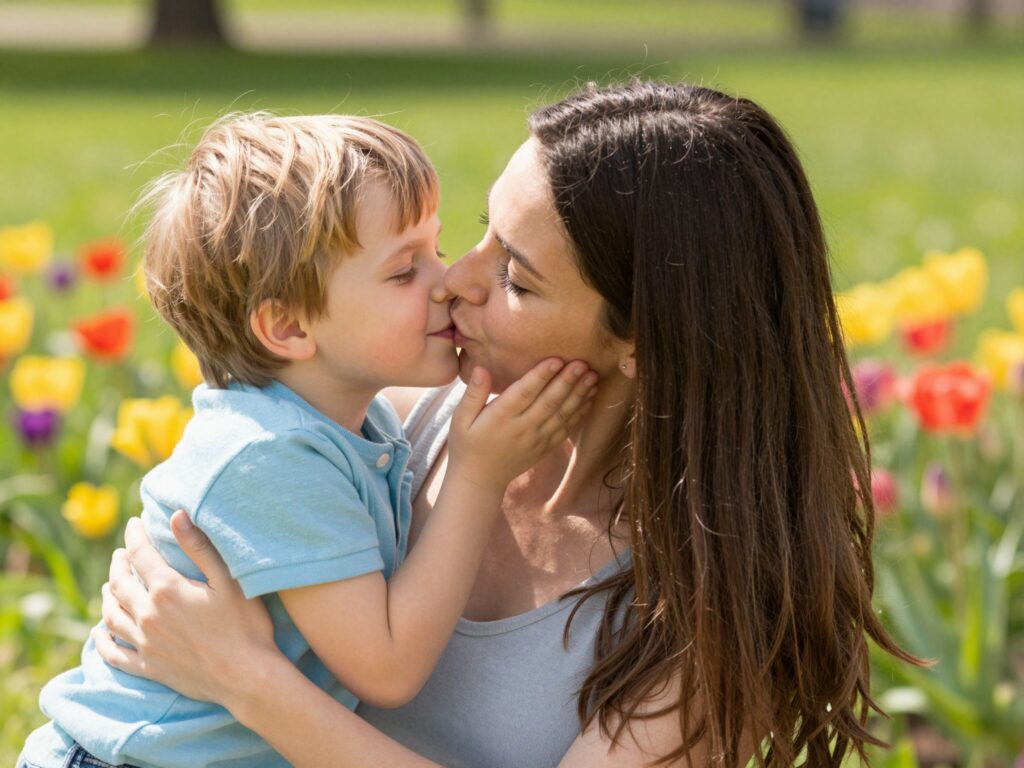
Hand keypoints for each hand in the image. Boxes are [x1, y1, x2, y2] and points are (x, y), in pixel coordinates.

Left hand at [95, 512, 276, 705]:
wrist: (246, 676)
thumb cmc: (245, 625)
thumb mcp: (228, 580)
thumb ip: (199, 547)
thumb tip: (177, 515)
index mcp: (167, 589)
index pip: (140, 554)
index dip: (135, 535)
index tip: (134, 523)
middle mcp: (148, 615)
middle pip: (119, 583)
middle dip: (118, 563)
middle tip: (121, 553)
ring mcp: (145, 643)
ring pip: (111, 615)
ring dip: (107, 596)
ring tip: (110, 586)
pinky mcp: (148, 667)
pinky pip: (114, 653)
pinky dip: (103, 640)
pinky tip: (101, 633)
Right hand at [447, 358, 597, 488]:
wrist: (480, 480)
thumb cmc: (467, 444)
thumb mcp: (460, 418)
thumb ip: (473, 393)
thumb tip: (482, 368)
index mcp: (500, 418)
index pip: (524, 393)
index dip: (541, 376)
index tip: (557, 359)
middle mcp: (521, 429)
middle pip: (548, 402)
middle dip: (567, 382)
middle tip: (583, 363)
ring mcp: (536, 440)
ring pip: (562, 415)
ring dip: (579, 395)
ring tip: (593, 377)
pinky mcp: (545, 447)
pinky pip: (565, 428)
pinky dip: (579, 413)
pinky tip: (590, 397)